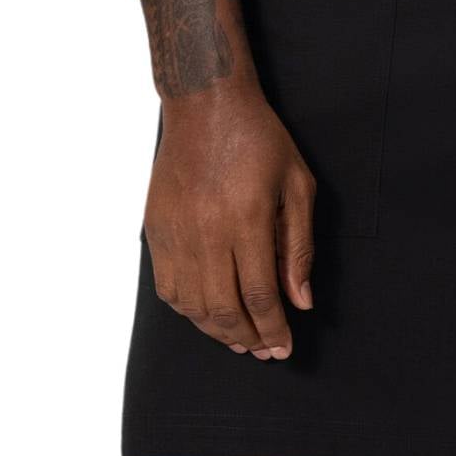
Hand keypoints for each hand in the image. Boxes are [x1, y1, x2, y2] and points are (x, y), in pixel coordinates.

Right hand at [143, 84, 315, 359]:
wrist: (205, 104)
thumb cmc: (258, 139)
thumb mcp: (297, 184)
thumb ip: (299, 247)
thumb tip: (300, 300)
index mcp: (246, 219)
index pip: (259, 295)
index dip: (274, 329)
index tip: (284, 348)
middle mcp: (207, 232)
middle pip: (223, 309)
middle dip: (248, 338)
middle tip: (266, 351)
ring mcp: (176, 232)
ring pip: (192, 305)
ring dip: (217, 331)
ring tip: (240, 339)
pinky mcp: (155, 229)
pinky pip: (168, 287)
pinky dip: (187, 310)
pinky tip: (206, 313)